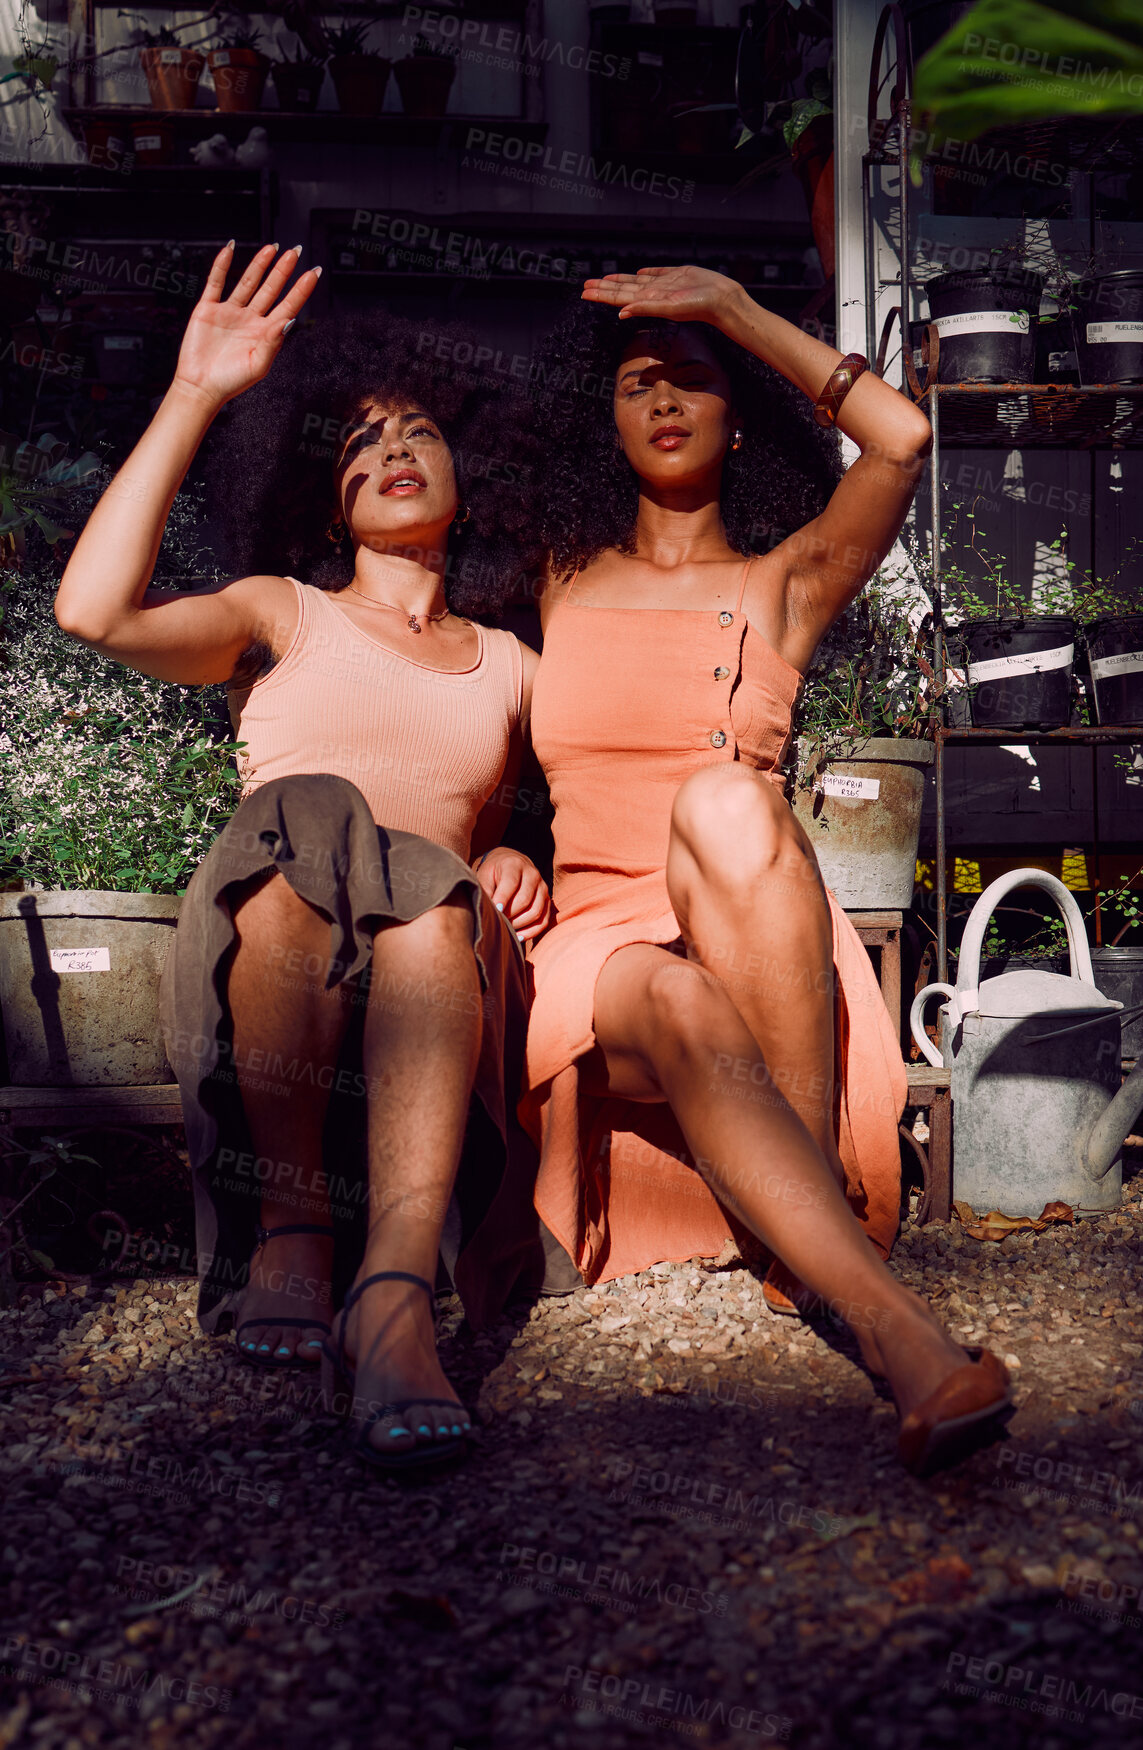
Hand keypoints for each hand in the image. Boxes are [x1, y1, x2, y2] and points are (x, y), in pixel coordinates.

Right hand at [172, 242, 319, 409]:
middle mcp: (250, 320)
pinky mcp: (208, 309)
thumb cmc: (230, 382)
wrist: (200, 386)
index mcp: (265, 334)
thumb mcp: (258, 365)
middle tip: (295, 252)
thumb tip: (289, 320)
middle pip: (270, 289)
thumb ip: (274, 342)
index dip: (301, 289)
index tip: (314, 272)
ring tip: (272, 248)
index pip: (288, 306)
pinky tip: (230, 249)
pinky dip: (222, 265)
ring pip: (248, 282)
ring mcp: (230, 312)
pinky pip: (216, 282)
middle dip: (283, 271)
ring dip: (259, 265)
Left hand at [476, 850, 551, 943]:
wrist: (511, 863)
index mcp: (515, 865)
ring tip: (506, 927)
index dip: (503, 899)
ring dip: (519, 924)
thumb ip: (485, 889)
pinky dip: (531, 931)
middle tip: (497, 921)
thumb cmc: (494, 872)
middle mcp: (532, 874)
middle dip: (509, 914)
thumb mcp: (485, 874)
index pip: (511, 883)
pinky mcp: (547, 900)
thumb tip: (487, 909)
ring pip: (535, 912)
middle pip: (524, 900)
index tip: (495, 911)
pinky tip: (518, 936)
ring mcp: (542, 887)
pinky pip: (543, 920)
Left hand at [581, 265, 746, 332]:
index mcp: (648, 300)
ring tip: (604, 279)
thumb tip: (621, 312)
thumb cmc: (698, 307)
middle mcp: (653, 293)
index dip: (601, 295)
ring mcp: (664, 284)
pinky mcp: (677, 275)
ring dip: (619, 280)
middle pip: (622, 289)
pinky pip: (656, 273)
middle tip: (586, 285)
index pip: (618, 297)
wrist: (722, 300)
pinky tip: (637, 273)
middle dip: (603, 288)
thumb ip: (645, 308)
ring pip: (635, 281)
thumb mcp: (669, 308)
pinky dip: (644, 273)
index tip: (585, 293)